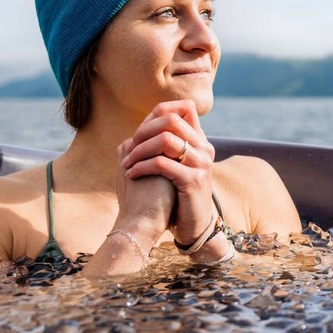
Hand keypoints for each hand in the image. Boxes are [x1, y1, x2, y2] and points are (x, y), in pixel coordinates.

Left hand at [120, 100, 217, 246]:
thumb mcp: (176, 164)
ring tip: (128, 163)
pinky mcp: (194, 181)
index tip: (142, 128)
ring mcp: (201, 164)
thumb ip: (168, 145)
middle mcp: (205, 148)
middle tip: (130, 147)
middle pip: (171, 120)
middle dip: (144, 132)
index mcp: (200, 141)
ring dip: (139, 150)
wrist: (193, 224)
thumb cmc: (178, 194)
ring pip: (165, 140)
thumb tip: (145, 125)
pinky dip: (141, 167)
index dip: (162, 110)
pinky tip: (132, 174)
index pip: (186, 107)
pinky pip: (161, 164)